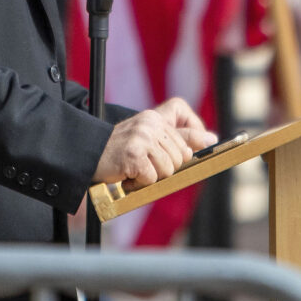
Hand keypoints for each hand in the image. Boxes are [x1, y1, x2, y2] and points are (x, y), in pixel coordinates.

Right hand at [93, 97, 216, 186]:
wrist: (88, 155)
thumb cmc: (121, 150)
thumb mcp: (150, 138)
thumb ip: (180, 137)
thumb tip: (212, 137)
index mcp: (156, 117)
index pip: (190, 125)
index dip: (193, 140)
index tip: (190, 149)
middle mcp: (151, 124)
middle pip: (181, 156)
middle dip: (166, 166)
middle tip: (146, 165)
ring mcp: (142, 138)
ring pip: (169, 169)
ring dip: (153, 176)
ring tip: (136, 170)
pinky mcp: (134, 155)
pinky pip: (152, 178)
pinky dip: (140, 183)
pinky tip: (128, 176)